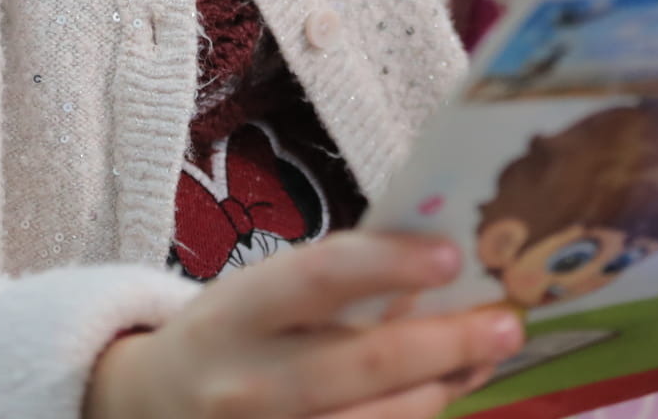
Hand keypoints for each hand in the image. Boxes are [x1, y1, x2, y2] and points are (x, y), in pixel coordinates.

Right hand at [84, 233, 523, 418]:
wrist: (149, 410)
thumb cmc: (232, 336)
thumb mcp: (265, 294)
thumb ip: (342, 284)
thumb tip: (449, 271)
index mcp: (240, 312)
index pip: (319, 276)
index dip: (387, 263)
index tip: (450, 255)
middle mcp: (248, 383)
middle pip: (364, 364)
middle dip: (447, 343)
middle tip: (508, 323)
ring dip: (441, 392)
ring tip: (477, 361)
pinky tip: (435, 398)